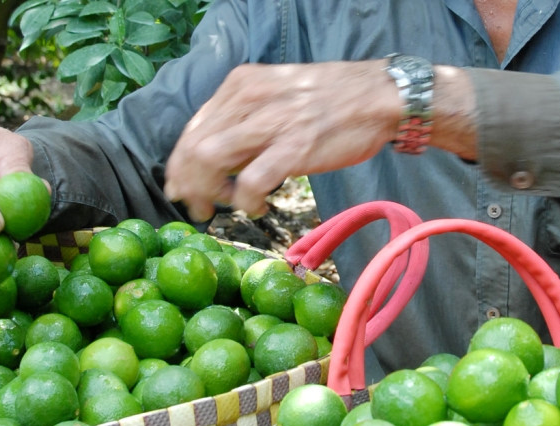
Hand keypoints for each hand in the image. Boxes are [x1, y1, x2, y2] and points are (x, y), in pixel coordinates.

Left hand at [164, 61, 399, 221]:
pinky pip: (251, 182)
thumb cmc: (331, 100)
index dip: (180, 164)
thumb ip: (246, 119)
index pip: (193, 128)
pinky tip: (257, 208)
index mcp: (240, 85)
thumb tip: (220, 155)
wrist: (379, 96)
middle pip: (194, 147)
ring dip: (210, 194)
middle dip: (188, 185)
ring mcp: (270, 123)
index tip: (182, 188)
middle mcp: (248, 99)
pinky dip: (246, 202)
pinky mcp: (294, 148)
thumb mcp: (276, 94)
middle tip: (198, 207)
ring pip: (210, 162)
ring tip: (226, 207)